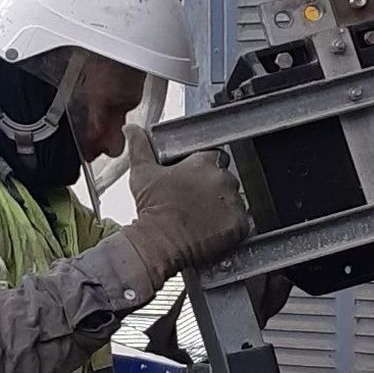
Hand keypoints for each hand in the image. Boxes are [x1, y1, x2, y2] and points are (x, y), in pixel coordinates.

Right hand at [121, 126, 251, 286]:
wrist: (159, 242)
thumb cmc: (153, 208)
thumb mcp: (142, 173)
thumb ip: (140, 146)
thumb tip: (132, 130)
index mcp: (203, 162)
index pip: (215, 156)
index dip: (206, 167)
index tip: (197, 178)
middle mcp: (222, 179)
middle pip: (226, 179)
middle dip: (215, 188)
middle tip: (197, 201)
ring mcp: (233, 202)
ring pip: (235, 200)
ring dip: (224, 206)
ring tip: (204, 217)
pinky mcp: (239, 224)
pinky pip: (241, 221)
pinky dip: (230, 226)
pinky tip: (213, 229)